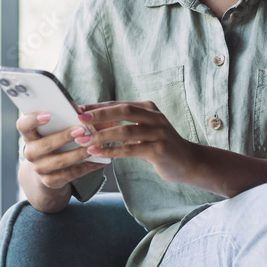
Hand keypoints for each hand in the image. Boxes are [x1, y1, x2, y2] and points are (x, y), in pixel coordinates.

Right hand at [15, 111, 107, 190]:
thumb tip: (82, 111)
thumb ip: (63, 118)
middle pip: (45, 145)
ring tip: (94, 146)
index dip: (33, 120)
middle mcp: (30, 152)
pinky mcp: (50, 181)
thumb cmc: (53, 140)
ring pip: (60, 161)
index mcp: (29, 135)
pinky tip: (99, 161)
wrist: (45, 169)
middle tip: (81, 130)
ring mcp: (39, 168)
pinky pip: (70, 174)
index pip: (23, 125)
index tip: (49, 115)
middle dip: (64, 137)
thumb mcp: (53, 129)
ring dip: (79, 153)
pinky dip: (86, 167)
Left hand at [74, 101, 199, 184]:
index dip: (98, 106)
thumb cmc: (159, 146)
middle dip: (99, 114)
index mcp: (148, 108)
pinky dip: (112, 151)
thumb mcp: (141, 132)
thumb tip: (91, 124)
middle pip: (123, 110)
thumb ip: (121, 126)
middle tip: (79, 119)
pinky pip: (131, 149)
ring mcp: (159, 132)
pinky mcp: (159, 149)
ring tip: (84, 141)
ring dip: (102, 136)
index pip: (119, 104)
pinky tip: (98, 153)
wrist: (187, 162)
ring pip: (126, 131)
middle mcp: (155, 117)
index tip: (78, 110)